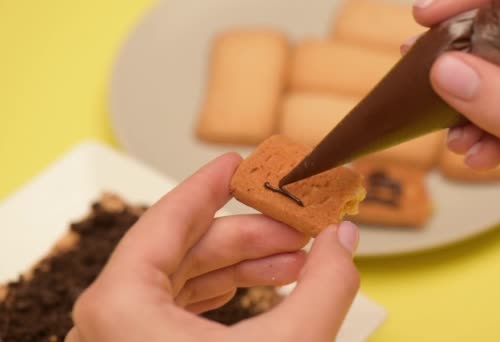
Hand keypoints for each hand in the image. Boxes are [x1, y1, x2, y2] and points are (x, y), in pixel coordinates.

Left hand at [66, 153, 360, 340]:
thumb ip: (326, 286)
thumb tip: (345, 240)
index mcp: (122, 304)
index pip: (168, 218)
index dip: (209, 183)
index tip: (240, 162)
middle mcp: (114, 319)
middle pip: (189, 248)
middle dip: (253, 233)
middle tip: (301, 224)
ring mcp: (128, 340)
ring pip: (191, 279)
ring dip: (250, 263)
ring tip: (300, 257)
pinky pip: (189, 308)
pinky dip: (234, 292)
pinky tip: (274, 286)